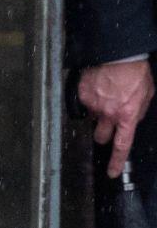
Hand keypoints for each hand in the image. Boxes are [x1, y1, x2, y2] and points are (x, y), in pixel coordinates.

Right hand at [78, 60, 154, 177]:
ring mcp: (93, 104)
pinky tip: (96, 86)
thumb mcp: (146, 95)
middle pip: (100, 136)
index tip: (112, 172)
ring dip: (96, 112)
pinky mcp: (82, 94)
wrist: (118, 55)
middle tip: (104, 124)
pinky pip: (83, 102)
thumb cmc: (135, 72)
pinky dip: (89, 97)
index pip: (122, 146)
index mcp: (127, 116)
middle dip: (102, 133)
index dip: (116, 161)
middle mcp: (108, 114)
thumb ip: (137, 112)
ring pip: (91, 117)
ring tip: (103, 95)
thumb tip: (131, 121)